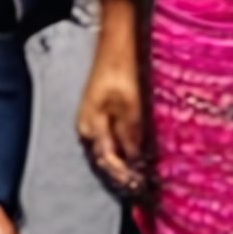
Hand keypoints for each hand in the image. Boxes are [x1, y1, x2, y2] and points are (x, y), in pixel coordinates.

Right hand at [76, 45, 146, 198]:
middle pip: (106, 159)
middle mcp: (88, 127)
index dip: (125, 177)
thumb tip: (136, 162)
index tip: (142, 189)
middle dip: (124, 175)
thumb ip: (131, 135)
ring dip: (125, 164)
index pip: (108, 162)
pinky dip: (125, 149)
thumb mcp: (130, 106)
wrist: (117, 43)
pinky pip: (113, 138)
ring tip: (143, 177)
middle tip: (144, 189)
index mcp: (90, 127)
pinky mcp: (103, 112)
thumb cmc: (122, 72)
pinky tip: (138, 155)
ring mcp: (94, 119)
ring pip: (109, 150)